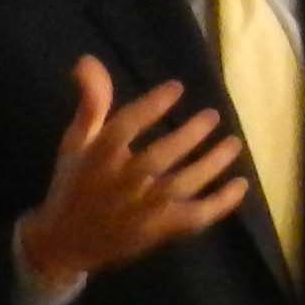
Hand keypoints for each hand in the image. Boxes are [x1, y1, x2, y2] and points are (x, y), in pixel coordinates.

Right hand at [15, 55, 245, 287]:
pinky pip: (194, 217)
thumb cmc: (74, 185)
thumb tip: (88, 61)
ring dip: (211, 164)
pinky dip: (219, 204)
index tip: (176, 88)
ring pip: (182, 185)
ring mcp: (142, 210)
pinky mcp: (157, 231)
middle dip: (190, 135)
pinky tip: (239, 185)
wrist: (64, 243)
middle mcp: (121, 183)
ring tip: (233, 144)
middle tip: (212, 116)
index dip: (153, 105)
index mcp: (98, 158)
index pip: (127, 126)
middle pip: (160, 156)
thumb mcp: (77, 142)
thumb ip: (91, 103)